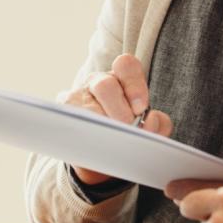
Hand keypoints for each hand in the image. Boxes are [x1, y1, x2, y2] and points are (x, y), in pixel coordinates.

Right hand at [61, 54, 172, 184]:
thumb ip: (158, 123)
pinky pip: (73, 120)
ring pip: (87, 105)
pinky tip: (96, 141)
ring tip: (112, 138)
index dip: (135, 84)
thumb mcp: (147, 127)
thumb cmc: (127, 133)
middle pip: (105, 84)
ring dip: (102, 123)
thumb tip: (152, 119)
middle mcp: (97, 82)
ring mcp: (77, 97)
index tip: (141, 108)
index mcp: (120, 79)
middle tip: (126, 126)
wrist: (101, 156)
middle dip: (119, 109)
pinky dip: (87, 132)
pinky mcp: (64, 114)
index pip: (126, 65)